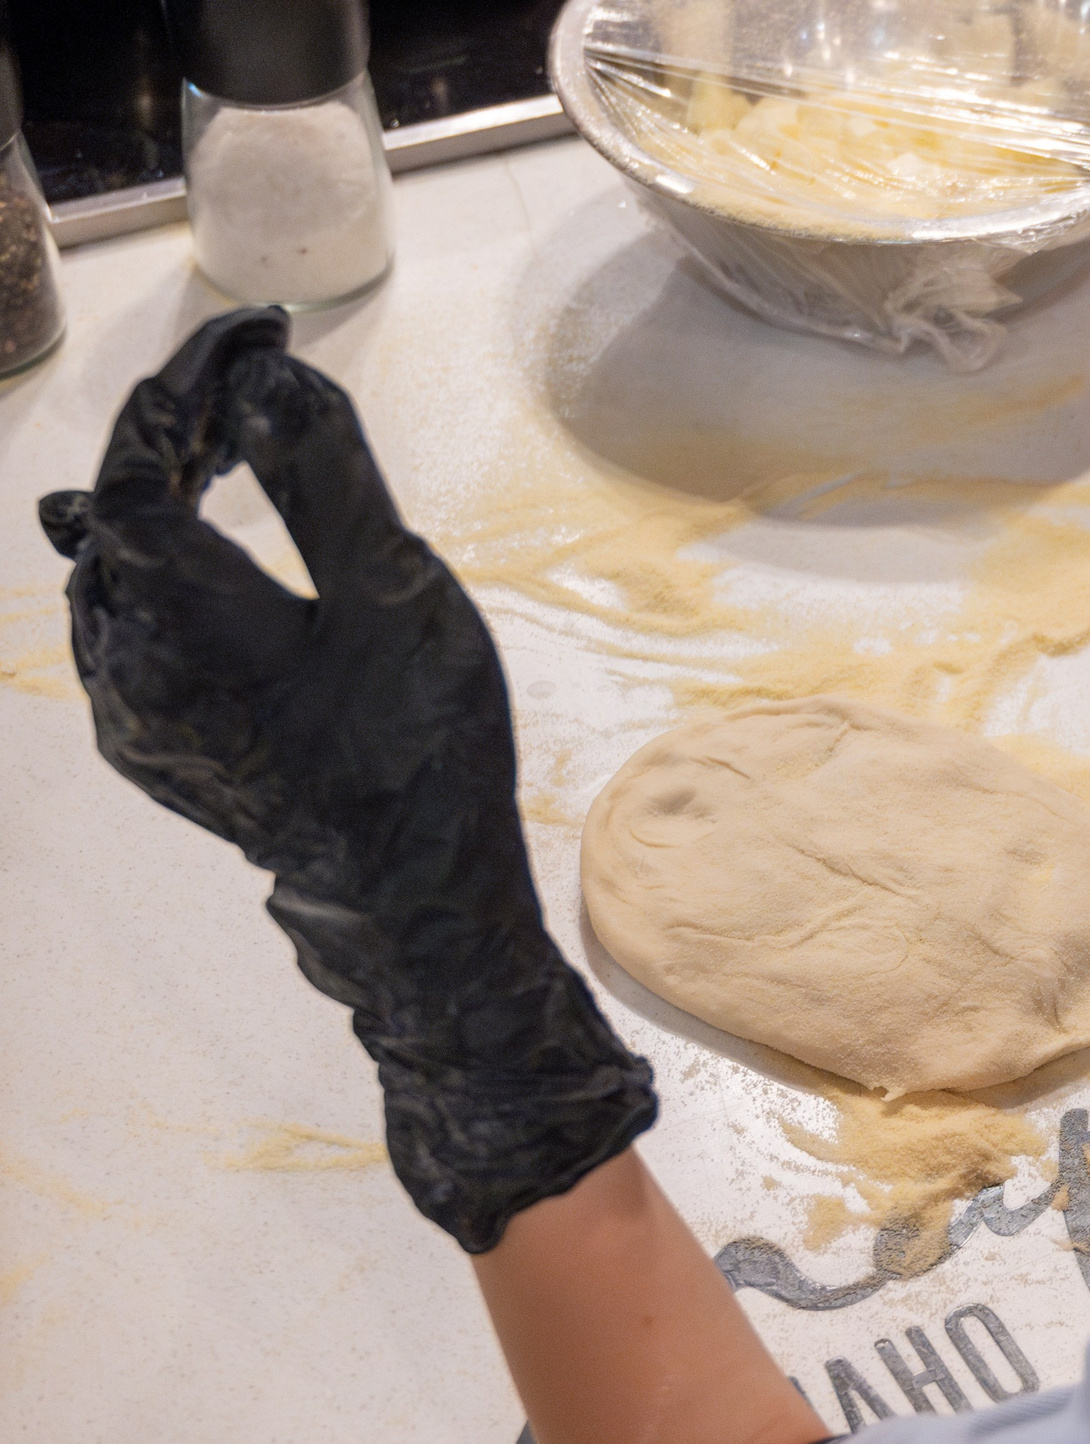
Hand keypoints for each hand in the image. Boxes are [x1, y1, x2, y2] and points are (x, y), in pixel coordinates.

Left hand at [43, 307, 654, 1252]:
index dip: (190, 382)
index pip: (142, 457)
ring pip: (112, 573)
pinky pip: (127, 629)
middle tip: (251, 383)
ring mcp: (132, 711)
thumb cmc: (418, 749)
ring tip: (204, 445)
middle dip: (176, 433)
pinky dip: (159, 570)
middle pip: (116, 511)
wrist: (414, 902)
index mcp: (179, 610)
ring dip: (158, 499)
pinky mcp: (155, 745)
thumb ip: (324, 478)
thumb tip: (265, 383)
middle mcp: (126, 660)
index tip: (261, 336)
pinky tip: (184, 555)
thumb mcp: (395, 592)